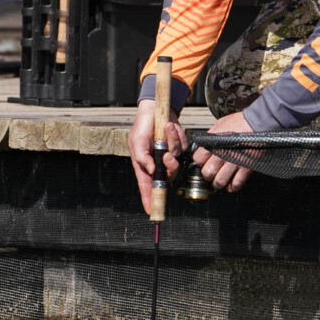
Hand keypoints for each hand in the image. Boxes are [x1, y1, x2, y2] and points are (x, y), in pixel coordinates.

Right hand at [127, 99, 188, 213]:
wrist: (155, 108)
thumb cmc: (142, 125)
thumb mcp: (136, 140)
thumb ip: (142, 157)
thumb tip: (151, 170)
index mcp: (144, 164)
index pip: (148, 185)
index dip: (149, 198)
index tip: (151, 211)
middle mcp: (157, 161)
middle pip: (168, 174)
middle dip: (170, 166)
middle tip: (167, 155)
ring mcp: (168, 153)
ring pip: (177, 157)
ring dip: (172, 141)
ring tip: (166, 128)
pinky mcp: (177, 144)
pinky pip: (183, 145)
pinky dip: (178, 135)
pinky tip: (170, 126)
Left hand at [192, 111, 253, 192]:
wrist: (257, 123)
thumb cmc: (240, 122)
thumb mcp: (219, 124)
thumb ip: (210, 136)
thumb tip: (203, 145)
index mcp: (213, 143)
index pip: (198, 159)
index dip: (200, 162)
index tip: (203, 162)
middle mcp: (222, 154)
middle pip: (207, 173)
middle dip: (207, 174)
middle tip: (210, 173)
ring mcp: (234, 162)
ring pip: (220, 181)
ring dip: (218, 183)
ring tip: (219, 181)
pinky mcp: (246, 167)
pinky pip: (236, 183)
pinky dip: (232, 187)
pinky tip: (231, 185)